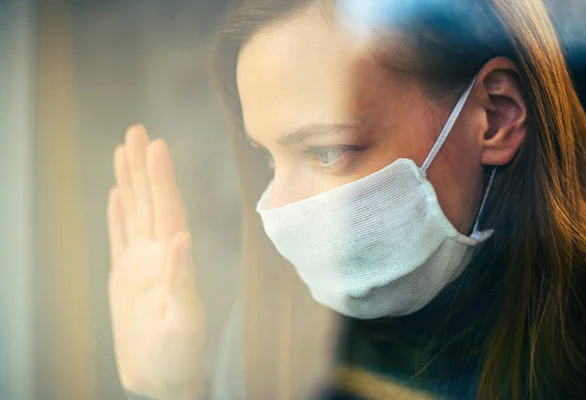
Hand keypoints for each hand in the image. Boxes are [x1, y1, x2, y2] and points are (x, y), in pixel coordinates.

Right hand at [107, 125, 205, 399]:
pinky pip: (120, 237)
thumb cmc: (178, 357)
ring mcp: (141, 264)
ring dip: (130, 181)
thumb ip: (182, 281)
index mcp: (174, 262)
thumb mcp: (184, 323)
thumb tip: (180, 239)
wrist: (162, 379)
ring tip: (123, 150)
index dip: (162, 178)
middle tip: (136, 130)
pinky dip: (118, 214)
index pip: (168, 210)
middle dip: (143, 166)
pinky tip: (118, 193)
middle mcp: (158, 255)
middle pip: (150, 201)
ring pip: (135, 212)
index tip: (156, 145)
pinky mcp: (126, 276)